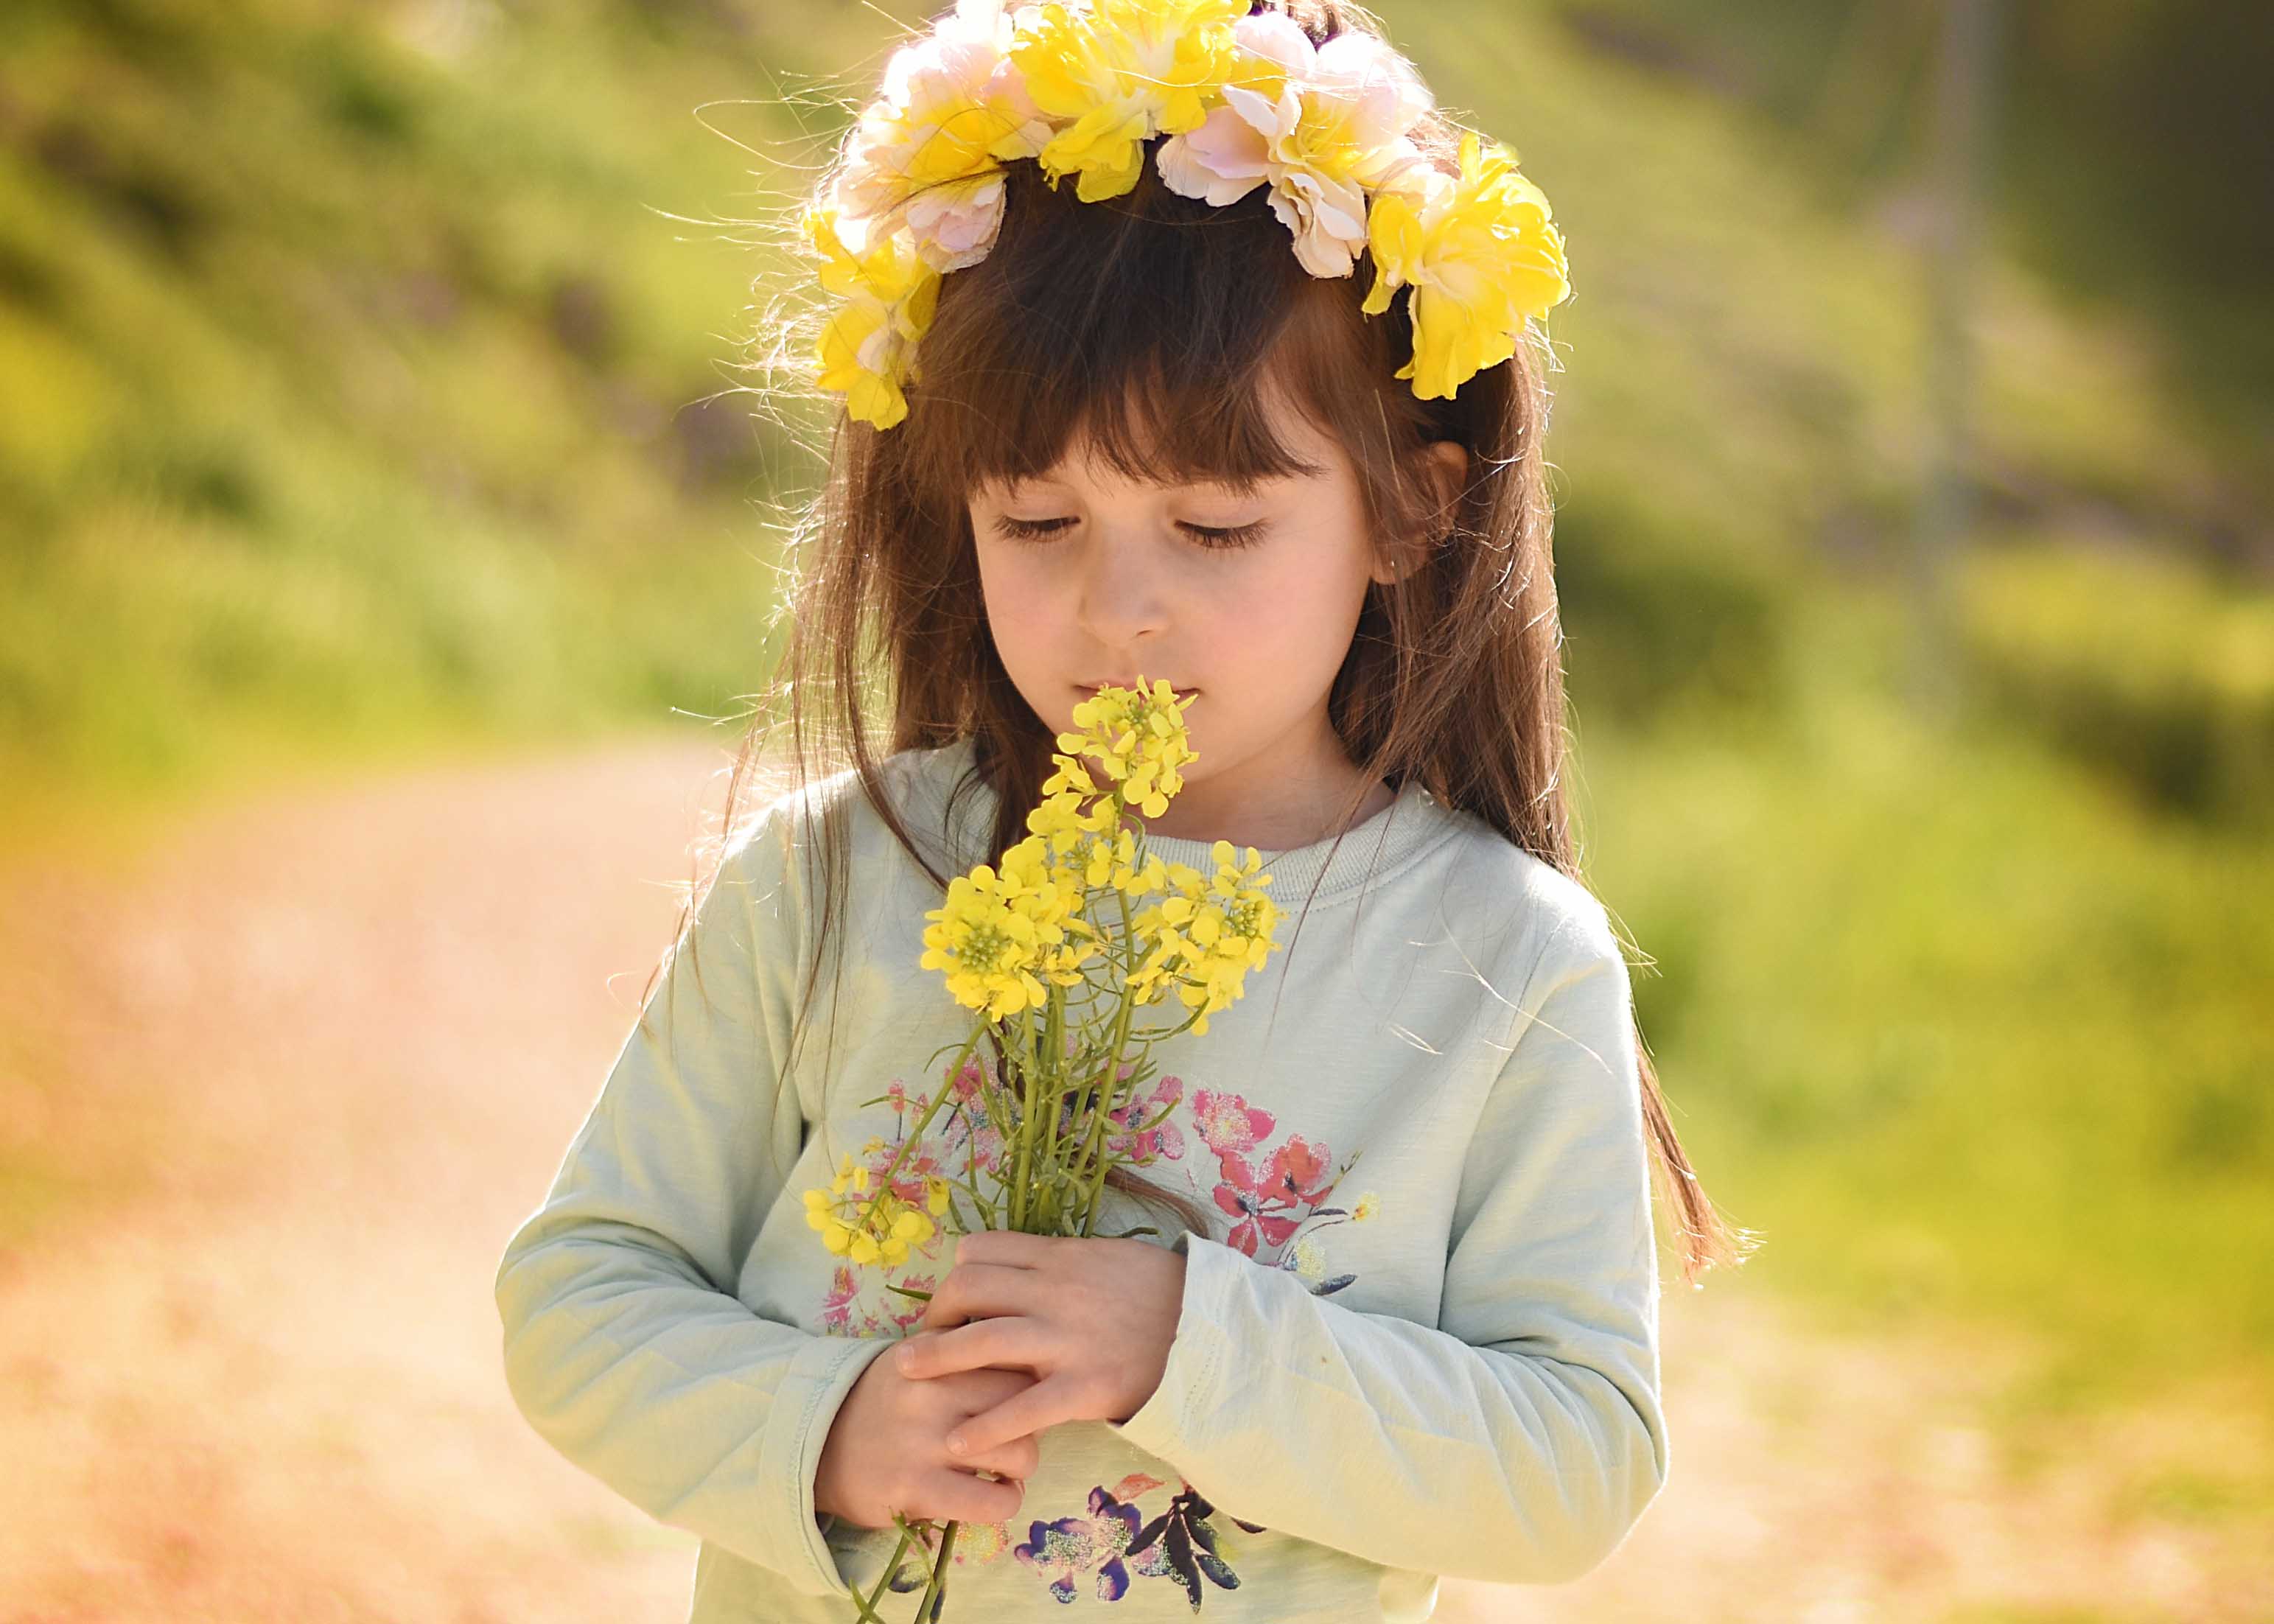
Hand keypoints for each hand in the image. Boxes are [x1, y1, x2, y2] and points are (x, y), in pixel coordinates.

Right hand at [814, 1348, 1040, 1531]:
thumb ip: (966, 1354)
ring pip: (1018, 1453)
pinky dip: (1004, 1503)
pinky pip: (990, 1501)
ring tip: (1004, 1472)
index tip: (1018, 1401)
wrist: (818, 1446)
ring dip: (1022, 1468)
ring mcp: (922, 1441)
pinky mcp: (915, 1488)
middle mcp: (930, 1392)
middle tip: (1015, 1440)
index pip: (1012, 1360)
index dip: (1028, 1383)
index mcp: (935, 1355)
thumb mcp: (920, 1359)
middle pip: (1024, 1403)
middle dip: (1032, 1425)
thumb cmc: (885, 1401)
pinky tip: (992, 1498)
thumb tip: (1032, 1367)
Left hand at [893, 1230, 1186, 1459]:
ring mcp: (1068, 1340)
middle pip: (969, 1288)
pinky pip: (1022, 1407)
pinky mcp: (1084, 1387)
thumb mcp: (1107, 1257)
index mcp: (1060, 1258)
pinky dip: (984, 1426)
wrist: (1210, 1330)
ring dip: (936, 1358)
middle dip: (937, 1312)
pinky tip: (958, 1443)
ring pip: (982, 1340)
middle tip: (925, 1338)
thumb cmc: (1161, 1293)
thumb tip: (1022, 1262)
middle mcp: (1055, 1293)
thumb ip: (1061, 1262)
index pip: (983, 1250)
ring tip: (905, 1375)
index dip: (956, 1276)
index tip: (951, 1302)